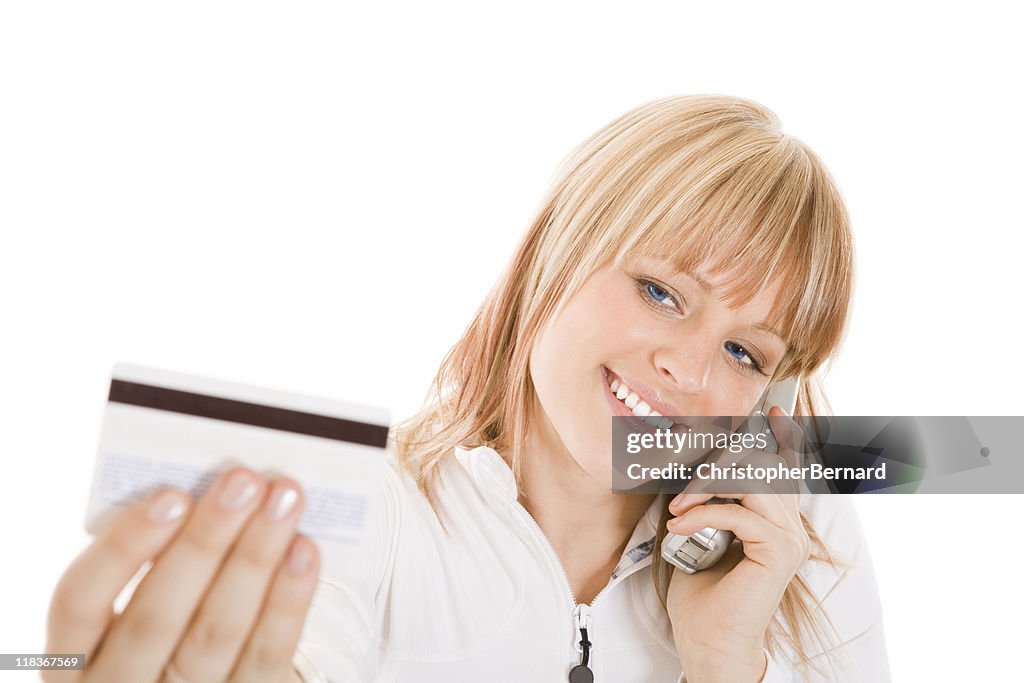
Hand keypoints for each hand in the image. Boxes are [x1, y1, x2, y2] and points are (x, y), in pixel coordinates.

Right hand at [44, 467, 319, 682]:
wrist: (203, 681)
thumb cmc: (166, 622)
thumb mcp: (135, 605)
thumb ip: (153, 560)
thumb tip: (210, 489)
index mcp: (74, 655)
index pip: (79, 602)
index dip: (123, 547)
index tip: (170, 494)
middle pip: (156, 617)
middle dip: (205, 541)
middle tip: (243, 480)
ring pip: (215, 631)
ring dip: (254, 557)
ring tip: (284, 501)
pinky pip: (266, 655)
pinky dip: (288, 600)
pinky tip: (303, 551)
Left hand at [665, 406, 809, 682]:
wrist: (707, 639)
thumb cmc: (701, 590)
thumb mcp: (700, 532)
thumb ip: (709, 499)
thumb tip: (693, 466)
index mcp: (776, 518)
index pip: (786, 467)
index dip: (784, 436)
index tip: (772, 411)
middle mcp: (790, 523)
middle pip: (763, 465)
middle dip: (718, 464)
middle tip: (682, 489)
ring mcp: (789, 537)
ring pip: (753, 482)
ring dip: (706, 488)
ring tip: (677, 509)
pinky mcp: (778, 551)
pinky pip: (739, 512)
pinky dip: (703, 514)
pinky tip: (679, 527)